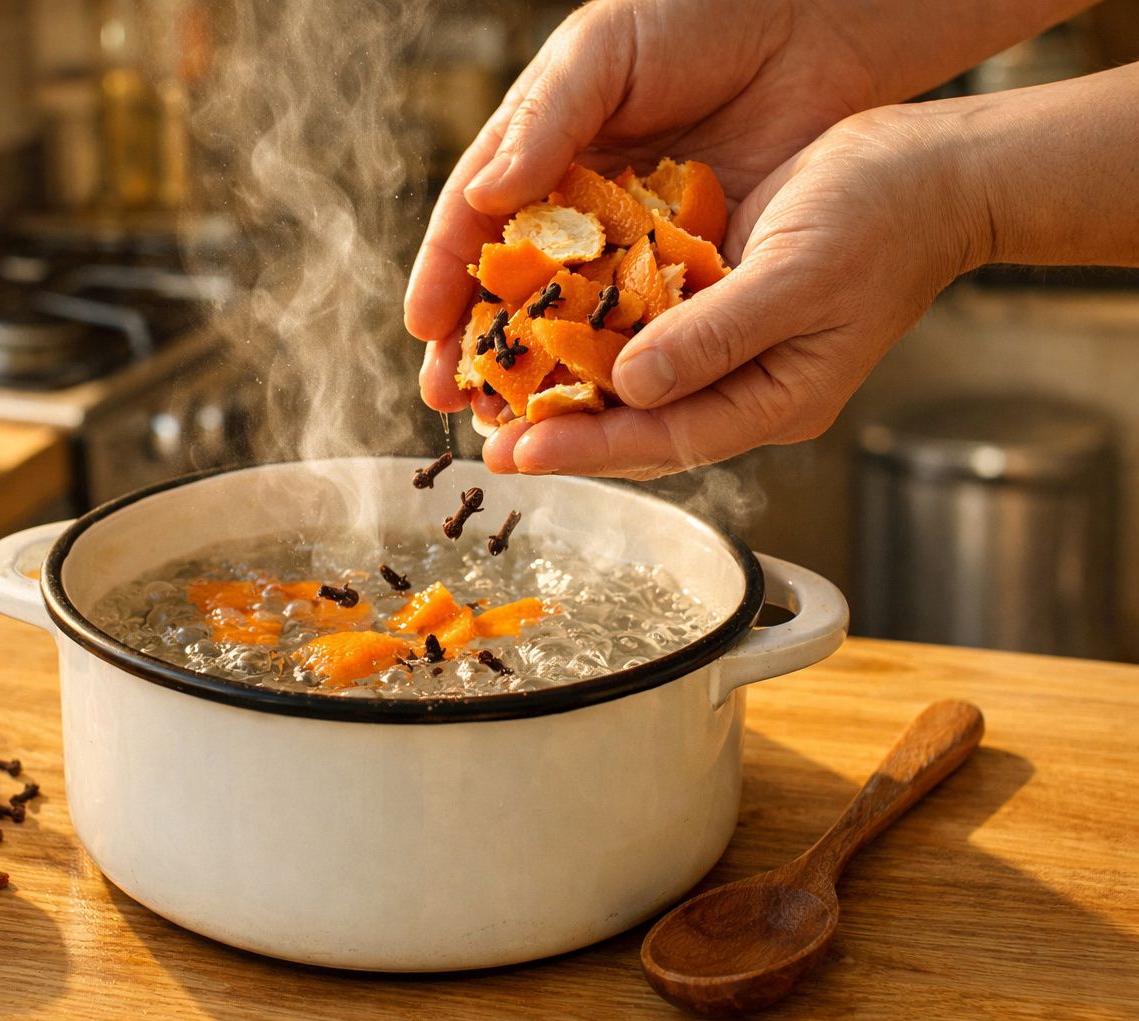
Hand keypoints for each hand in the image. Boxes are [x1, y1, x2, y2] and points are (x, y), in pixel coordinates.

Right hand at [407, 0, 887, 414]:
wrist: (816, 17)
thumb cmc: (695, 12)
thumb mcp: (602, 52)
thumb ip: (544, 121)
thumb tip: (482, 199)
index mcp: (537, 151)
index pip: (473, 223)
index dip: (443, 277)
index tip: (424, 330)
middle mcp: (577, 206)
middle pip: (514, 290)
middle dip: (479, 347)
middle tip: (451, 399)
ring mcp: (636, 242)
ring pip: (576, 321)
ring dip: (541, 375)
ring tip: (510, 422)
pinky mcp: (697, 265)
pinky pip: (653, 324)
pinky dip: (625, 367)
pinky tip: (602, 405)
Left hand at [484, 103, 983, 476]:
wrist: (933, 171)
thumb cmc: (884, 217)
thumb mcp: (799, 275)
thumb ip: (715, 335)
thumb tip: (630, 385)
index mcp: (774, 399)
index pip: (662, 439)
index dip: (585, 447)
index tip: (517, 451)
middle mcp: (744, 386)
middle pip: (637, 426)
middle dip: (561, 432)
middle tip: (485, 440)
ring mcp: (729, 350)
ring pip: (633, 386)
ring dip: (566, 390)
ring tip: (495, 397)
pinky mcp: (714, 304)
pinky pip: (641, 333)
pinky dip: (590, 336)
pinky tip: (542, 329)